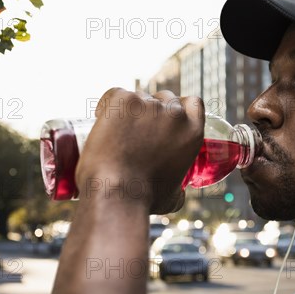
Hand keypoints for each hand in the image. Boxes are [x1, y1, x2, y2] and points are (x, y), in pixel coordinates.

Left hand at [75, 88, 204, 213]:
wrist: (116, 193)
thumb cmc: (143, 199)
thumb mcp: (173, 198)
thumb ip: (180, 190)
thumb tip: (180, 193)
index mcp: (192, 132)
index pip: (193, 103)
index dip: (179, 108)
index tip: (165, 119)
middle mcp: (174, 114)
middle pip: (165, 97)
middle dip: (152, 110)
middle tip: (135, 129)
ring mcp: (149, 105)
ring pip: (139, 97)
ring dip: (130, 109)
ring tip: (115, 131)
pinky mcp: (123, 100)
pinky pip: (115, 94)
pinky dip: (108, 105)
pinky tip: (102, 120)